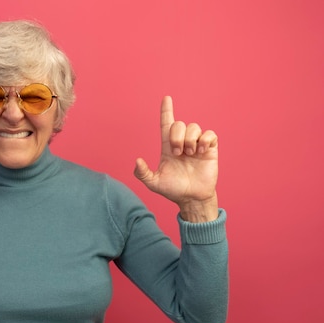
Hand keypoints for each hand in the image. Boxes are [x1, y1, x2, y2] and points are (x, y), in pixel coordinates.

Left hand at [134, 96, 218, 221]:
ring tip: (190, 155)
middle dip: (177, 137)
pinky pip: (210, 134)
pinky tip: (201, 151)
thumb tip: (137, 160)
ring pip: (194, 127)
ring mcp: (196, 145)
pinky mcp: (210, 149)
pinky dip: (205, 140)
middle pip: (179, 124)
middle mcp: (182, 142)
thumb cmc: (173, 190)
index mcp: (168, 147)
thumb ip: (142, 173)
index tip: (166, 98)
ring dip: (190, 140)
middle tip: (178, 153)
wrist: (192, 198)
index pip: (166, 124)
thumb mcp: (154, 183)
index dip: (166, 111)